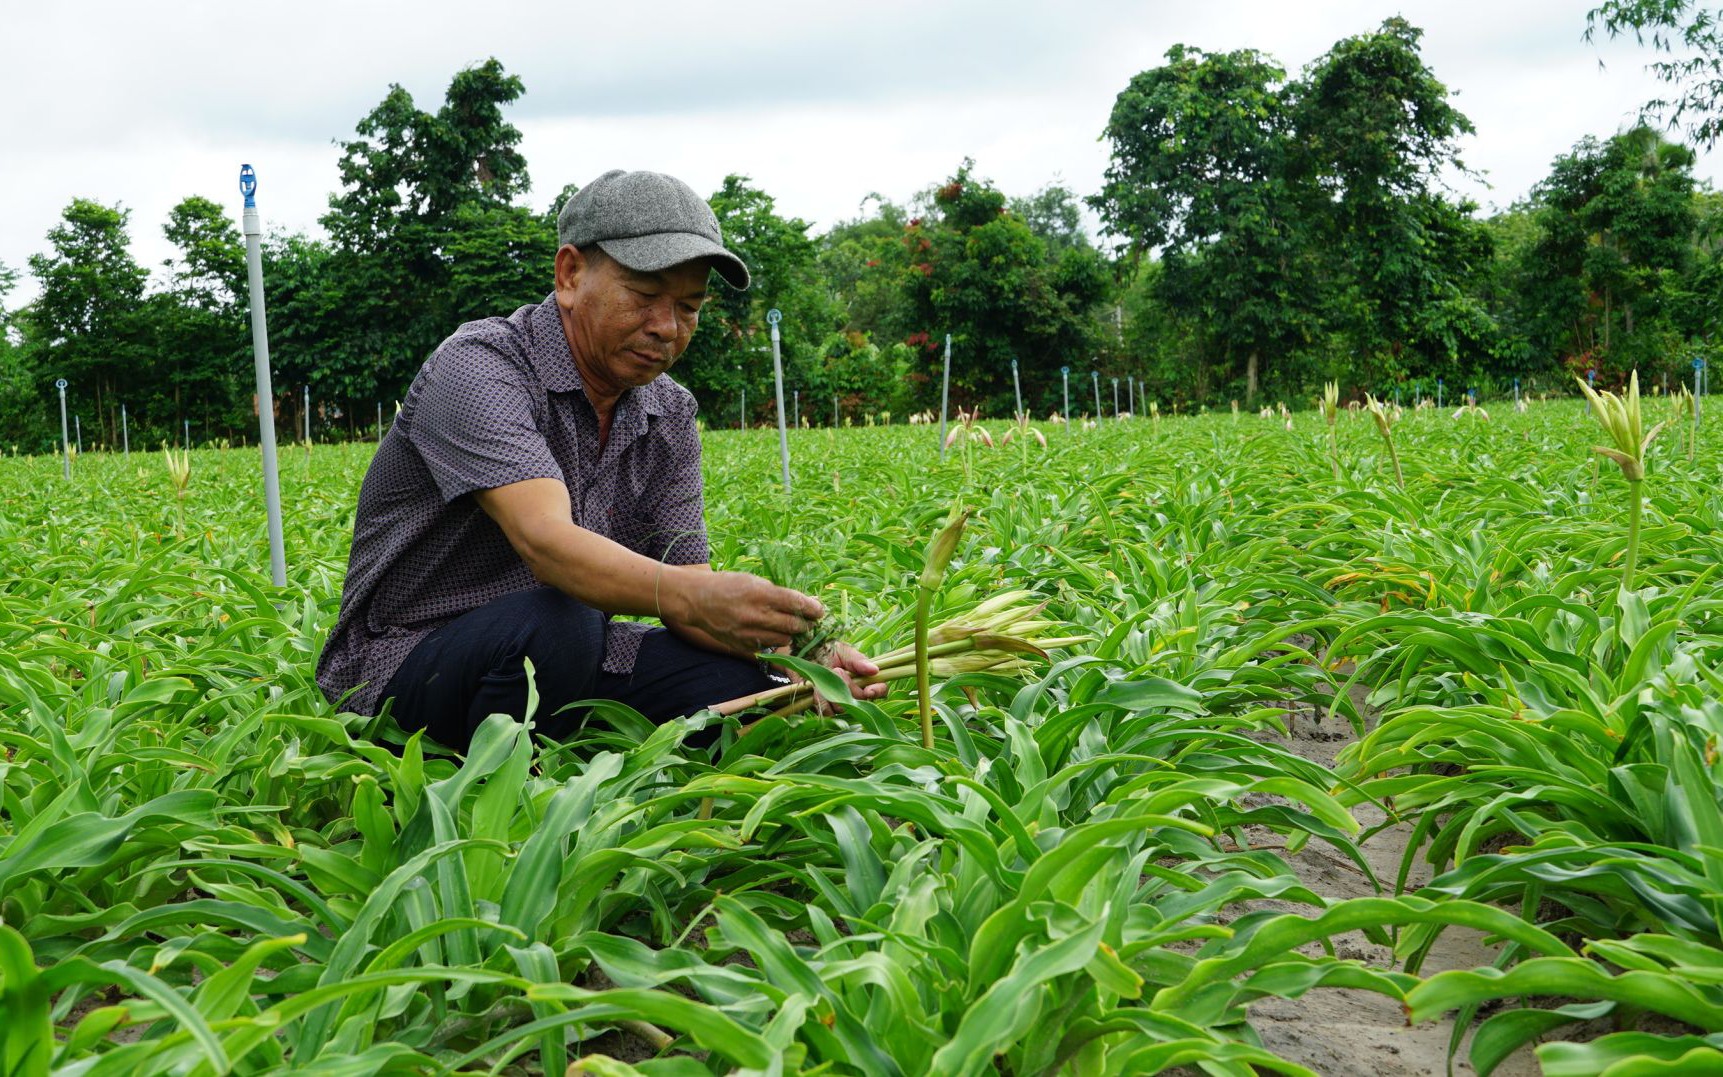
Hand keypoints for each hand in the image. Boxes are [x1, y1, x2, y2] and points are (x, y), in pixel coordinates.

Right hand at [672, 568, 822, 656]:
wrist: (696, 600)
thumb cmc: (728, 585)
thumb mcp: (754, 581)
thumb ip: (778, 593)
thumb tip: (805, 603)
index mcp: (761, 594)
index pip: (796, 603)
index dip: (813, 608)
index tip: (820, 610)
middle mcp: (756, 615)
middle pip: (794, 626)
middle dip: (806, 624)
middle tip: (810, 621)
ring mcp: (748, 633)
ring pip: (783, 640)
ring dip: (791, 634)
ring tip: (792, 627)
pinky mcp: (742, 646)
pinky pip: (767, 647)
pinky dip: (773, 640)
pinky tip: (772, 632)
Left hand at [777, 640, 886, 715]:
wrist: (800, 653)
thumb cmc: (824, 649)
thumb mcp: (843, 651)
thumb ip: (858, 660)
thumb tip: (875, 670)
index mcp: (863, 677)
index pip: (880, 690)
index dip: (878, 691)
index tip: (870, 690)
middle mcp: (854, 692)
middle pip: (862, 700)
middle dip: (849, 686)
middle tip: (837, 670)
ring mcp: (839, 701)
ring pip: (844, 707)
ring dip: (834, 692)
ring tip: (825, 676)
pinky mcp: (823, 707)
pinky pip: (828, 712)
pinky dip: (821, 699)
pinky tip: (816, 688)